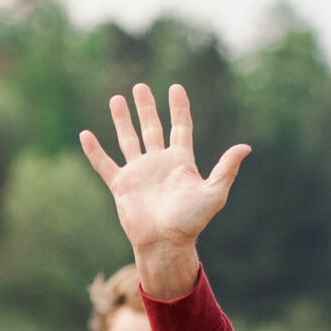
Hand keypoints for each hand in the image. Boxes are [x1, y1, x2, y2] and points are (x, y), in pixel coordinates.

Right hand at [79, 84, 250, 298]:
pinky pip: (104, 164)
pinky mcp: (121, 186)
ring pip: (128, 140)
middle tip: (140, 87)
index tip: (175, 88)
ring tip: (116, 99)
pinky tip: (85, 135)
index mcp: (180, 162)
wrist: (165, 243)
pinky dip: (94, 150)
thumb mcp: (214, 193)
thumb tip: (245, 147)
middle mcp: (158, 164)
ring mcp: (139, 173)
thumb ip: (226, 169)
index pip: (180, 127)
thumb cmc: (191, 222)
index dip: (178, 108)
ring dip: (122, 120)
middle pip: (152, 128)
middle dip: (146, 108)